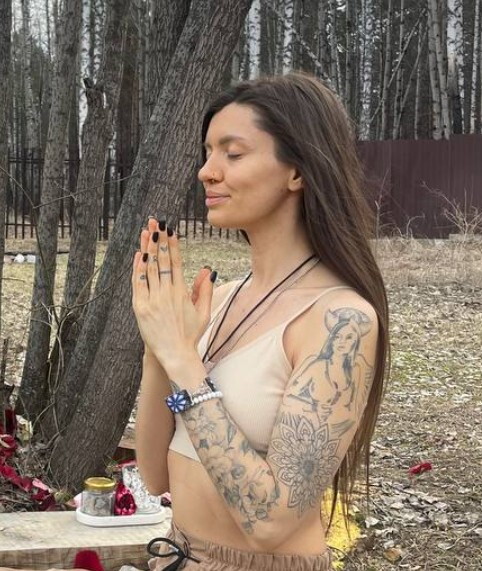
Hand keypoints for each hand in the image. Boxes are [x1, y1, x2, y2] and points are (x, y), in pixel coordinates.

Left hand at [132, 218, 214, 368]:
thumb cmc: (190, 335)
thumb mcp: (204, 312)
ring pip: (149, 269)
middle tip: (156, 223)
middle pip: (162, 261)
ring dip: (147, 249)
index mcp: (181, 293)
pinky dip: (138, 269)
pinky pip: (138, 284)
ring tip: (146, 232)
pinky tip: (139, 255)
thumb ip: (204, 290)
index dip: (173, 245)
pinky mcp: (140, 308)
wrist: (176, 355)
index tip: (170, 230)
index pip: (176, 262)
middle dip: (159, 240)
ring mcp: (152, 300)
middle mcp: (167, 294)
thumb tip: (208, 270)